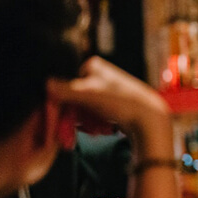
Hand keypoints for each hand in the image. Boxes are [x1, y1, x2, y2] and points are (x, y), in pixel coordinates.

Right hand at [47, 57, 170, 146]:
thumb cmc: (122, 104)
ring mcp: (111, 90)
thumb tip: (46, 83)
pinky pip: (100, 116)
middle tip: (78, 130)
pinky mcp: (118, 105)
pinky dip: (99, 124)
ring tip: (97, 130)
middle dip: (77, 115)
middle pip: (78, 98)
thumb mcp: (90, 96)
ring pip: (88, 109)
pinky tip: (104, 131)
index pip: (68, 84)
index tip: (64, 117)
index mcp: (95, 66)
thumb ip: (66, 90)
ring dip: (88, 122)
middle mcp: (103, 76)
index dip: (65, 102)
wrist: (151, 120)